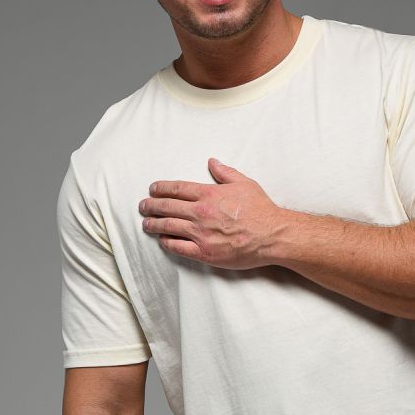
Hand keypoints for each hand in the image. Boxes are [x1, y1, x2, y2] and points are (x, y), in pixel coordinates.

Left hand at [138, 158, 288, 268]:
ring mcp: (200, 234)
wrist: (272, 235)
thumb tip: (212, 162)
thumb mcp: (244, 183)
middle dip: (151, 205)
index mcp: (209, 194)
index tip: (153, 189)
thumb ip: (225, 172)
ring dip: (154, 224)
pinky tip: (162, 240)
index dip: (161, 188)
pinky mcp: (204, 252)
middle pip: (167, 207)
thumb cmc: (260, 209)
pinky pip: (178, 247)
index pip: (177, 188)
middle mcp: (200, 212)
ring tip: (146, 223)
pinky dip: (167, 242)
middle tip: (143, 206)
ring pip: (168, 227)